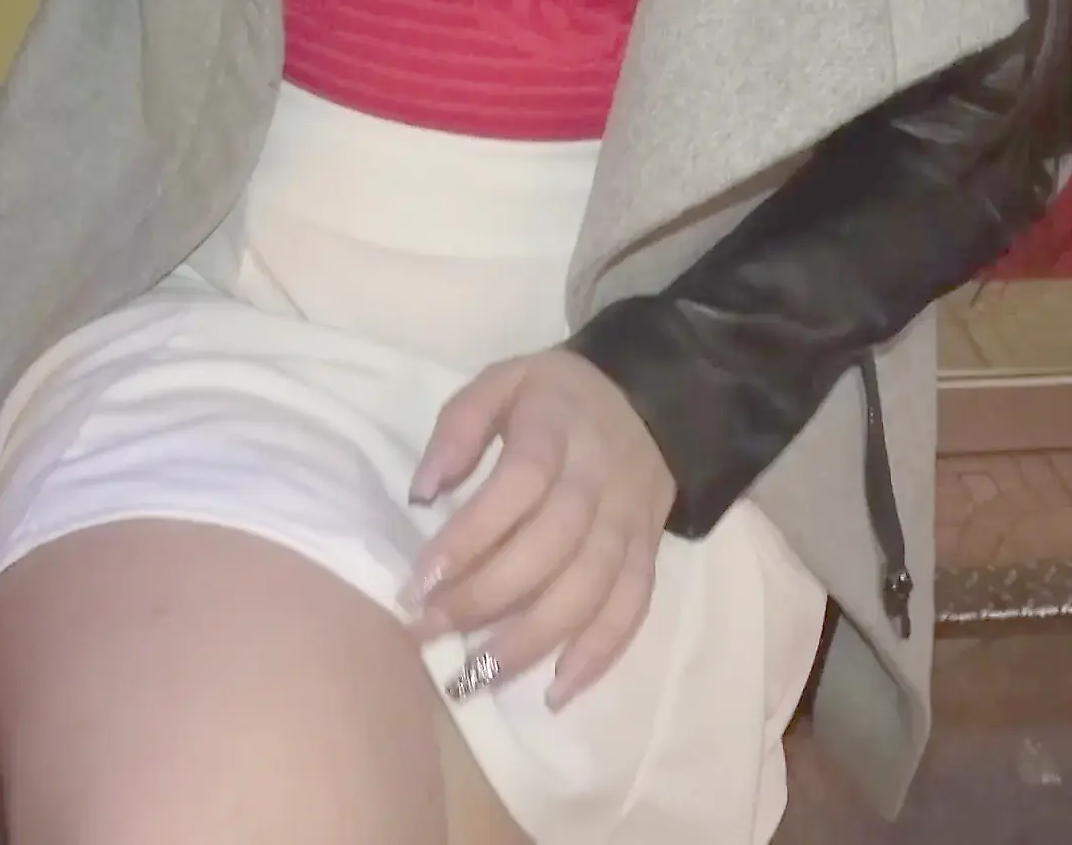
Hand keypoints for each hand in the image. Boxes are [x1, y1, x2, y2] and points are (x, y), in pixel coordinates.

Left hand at [401, 349, 675, 709]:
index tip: (418, 580)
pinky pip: (632, 608)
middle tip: (429, 630)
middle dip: (487, 597)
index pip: (517, 486)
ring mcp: (630, 521)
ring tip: (477, 676)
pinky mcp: (648, 552)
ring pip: (591, 588)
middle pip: (553, 547)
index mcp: (557, 430)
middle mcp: (600, 480)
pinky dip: (600, 654)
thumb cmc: (554, 397)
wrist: (653, 396)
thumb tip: (422, 492)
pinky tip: (558, 690)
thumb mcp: (501, 381)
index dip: (470, 536)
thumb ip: (458, 427)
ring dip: (534, 639)